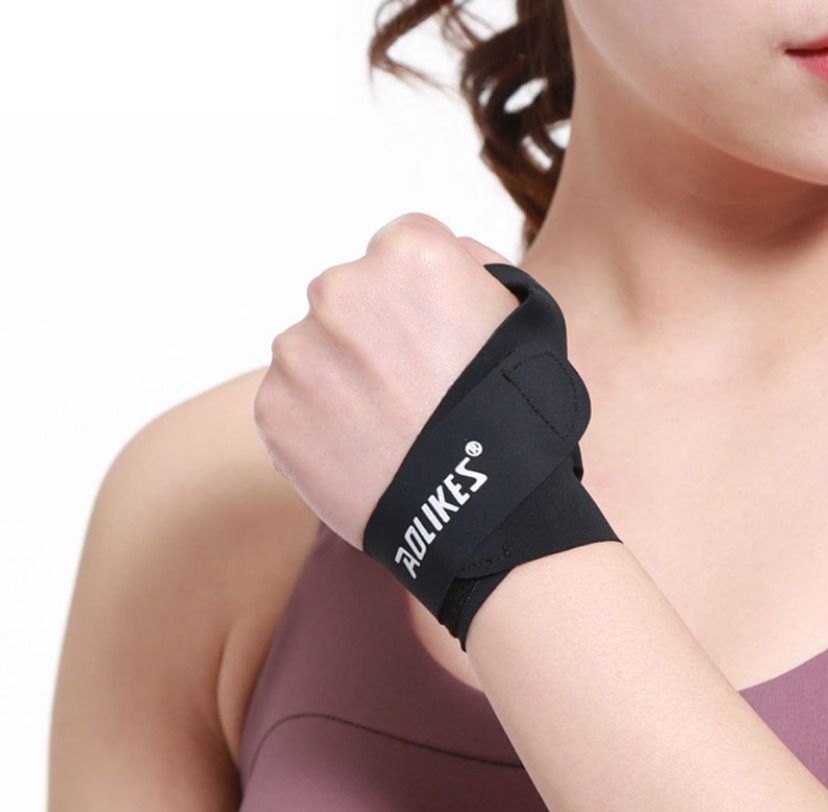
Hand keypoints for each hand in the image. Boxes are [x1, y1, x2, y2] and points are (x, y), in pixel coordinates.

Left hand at [252, 212, 520, 550]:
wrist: (483, 510)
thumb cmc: (515, 411)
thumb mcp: (520, 316)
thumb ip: (473, 265)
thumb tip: (442, 251)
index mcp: (406, 253)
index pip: (397, 251)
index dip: (422, 301)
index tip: (439, 343)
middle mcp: (339, 289)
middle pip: (346, 297)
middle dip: (372, 334)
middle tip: (412, 391)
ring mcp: (299, 351)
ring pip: (312, 350)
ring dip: (339, 378)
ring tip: (389, 428)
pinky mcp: (273, 409)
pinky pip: (289, 401)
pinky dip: (316, 422)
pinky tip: (362, 449)